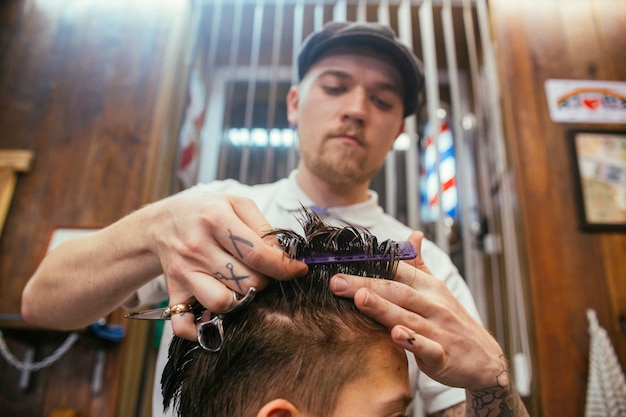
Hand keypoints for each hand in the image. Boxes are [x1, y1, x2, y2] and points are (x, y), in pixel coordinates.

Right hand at [147, 191, 307, 339]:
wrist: (163, 222)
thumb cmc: (208, 212)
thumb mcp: (237, 205)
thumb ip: (263, 228)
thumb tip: (282, 258)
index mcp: (215, 219)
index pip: (256, 253)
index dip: (283, 267)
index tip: (298, 270)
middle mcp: (197, 246)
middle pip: (245, 281)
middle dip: (264, 282)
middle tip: (263, 273)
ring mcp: (184, 271)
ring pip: (221, 303)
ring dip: (239, 301)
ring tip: (241, 288)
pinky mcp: (173, 291)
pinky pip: (184, 324)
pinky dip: (200, 330)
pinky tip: (214, 318)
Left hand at [329, 231, 505, 392]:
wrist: (485, 359)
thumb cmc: (453, 322)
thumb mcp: (438, 290)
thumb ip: (419, 265)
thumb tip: (413, 235)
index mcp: (429, 288)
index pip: (397, 271)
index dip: (370, 265)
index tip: (340, 262)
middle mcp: (433, 305)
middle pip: (397, 292)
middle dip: (366, 285)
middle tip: (336, 282)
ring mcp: (439, 330)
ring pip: (408, 316)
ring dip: (384, 308)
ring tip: (360, 298)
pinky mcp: (443, 357)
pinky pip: (427, 348)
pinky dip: (413, 342)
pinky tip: (396, 335)